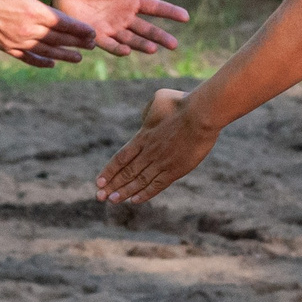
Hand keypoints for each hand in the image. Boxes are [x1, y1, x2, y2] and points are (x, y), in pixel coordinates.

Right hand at [0, 0, 99, 66]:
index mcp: (36, 11)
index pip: (66, 24)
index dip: (81, 30)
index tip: (93, 34)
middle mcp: (30, 29)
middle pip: (60, 39)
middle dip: (78, 43)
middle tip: (92, 46)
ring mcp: (18, 41)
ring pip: (47, 52)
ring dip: (64, 56)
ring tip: (78, 59)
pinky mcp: (7, 47)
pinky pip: (28, 58)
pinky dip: (41, 62)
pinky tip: (51, 64)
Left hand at [52, 0, 187, 53]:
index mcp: (131, 0)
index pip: (155, 7)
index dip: (170, 12)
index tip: (185, 17)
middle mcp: (124, 17)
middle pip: (147, 29)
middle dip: (160, 37)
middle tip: (174, 45)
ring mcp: (112, 28)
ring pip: (132, 40)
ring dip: (143, 45)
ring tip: (154, 49)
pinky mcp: (97, 35)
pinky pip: (110, 44)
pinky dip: (119, 48)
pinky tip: (127, 51)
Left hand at [97, 88, 220, 202]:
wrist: (202, 114)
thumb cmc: (182, 103)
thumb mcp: (158, 100)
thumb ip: (148, 113)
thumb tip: (144, 121)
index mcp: (143, 136)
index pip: (121, 158)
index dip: (109, 171)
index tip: (99, 181)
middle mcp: (149, 152)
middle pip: (126, 172)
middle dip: (112, 186)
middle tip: (99, 197)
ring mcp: (162, 162)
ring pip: (139, 181)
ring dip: (125, 192)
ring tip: (113, 201)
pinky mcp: (176, 170)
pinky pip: (157, 185)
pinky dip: (146, 194)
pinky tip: (136, 200)